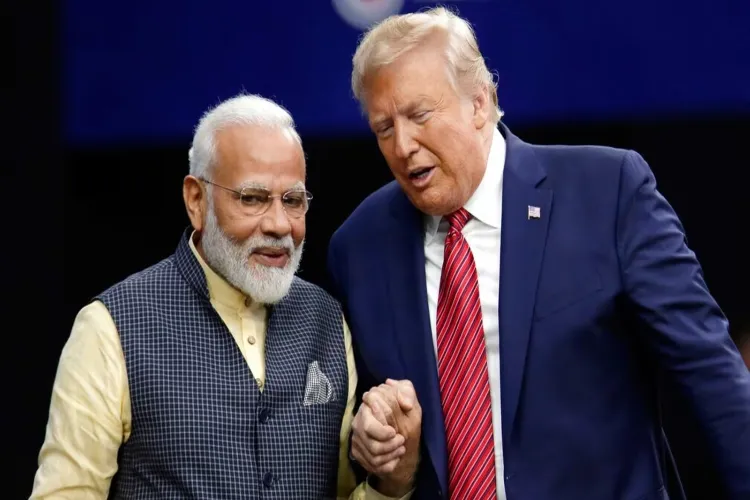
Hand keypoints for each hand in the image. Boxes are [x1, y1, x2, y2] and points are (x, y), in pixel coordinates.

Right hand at [353, 379, 421, 495]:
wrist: (401, 436)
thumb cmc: (405, 416)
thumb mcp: (410, 402)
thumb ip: (408, 394)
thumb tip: (405, 403)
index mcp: (367, 408)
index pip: (369, 426)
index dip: (383, 432)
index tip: (395, 432)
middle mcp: (358, 423)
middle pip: (371, 444)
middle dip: (389, 445)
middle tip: (401, 440)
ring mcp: (357, 439)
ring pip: (373, 456)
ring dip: (391, 454)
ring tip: (401, 448)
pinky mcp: (358, 453)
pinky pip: (372, 466)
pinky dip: (388, 465)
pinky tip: (396, 459)